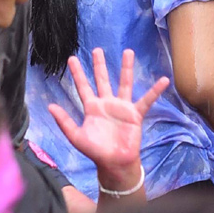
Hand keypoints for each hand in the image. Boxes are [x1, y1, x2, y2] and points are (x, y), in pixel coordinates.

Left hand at [48, 49, 168, 191]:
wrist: (114, 163)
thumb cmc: (95, 151)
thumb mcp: (76, 137)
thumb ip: (64, 122)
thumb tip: (50, 106)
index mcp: (92, 108)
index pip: (83, 87)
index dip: (78, 73)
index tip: (72, 59)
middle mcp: (107, 104)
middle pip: (103, 80)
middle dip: (99, 65)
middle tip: (97, 49)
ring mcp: (122, 107)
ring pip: (124, 83)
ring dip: (126, 68)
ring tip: (128, 51)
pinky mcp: (135, 114)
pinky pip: (146, 100)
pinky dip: (155, 91)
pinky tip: (163, 80)